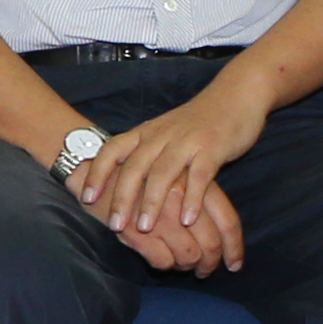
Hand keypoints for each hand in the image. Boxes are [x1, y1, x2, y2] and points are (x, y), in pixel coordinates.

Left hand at [71, 84, 267, 271]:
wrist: (236, 95)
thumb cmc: (197, 121)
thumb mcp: (164, 133)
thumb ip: (146, 154)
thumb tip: (122, 185)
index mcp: (146, 132)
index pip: (112, 150)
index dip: (97, 173)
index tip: (86, 198)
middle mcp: (161, 136)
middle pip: (134, 167)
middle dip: (122, 198)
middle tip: (115, 226)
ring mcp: (187, 141)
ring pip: (163, 173)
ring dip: (152, 202)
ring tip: (145, 228)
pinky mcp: (212, 148)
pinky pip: (199, 176)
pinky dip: (192, 199)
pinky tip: (187, 220)